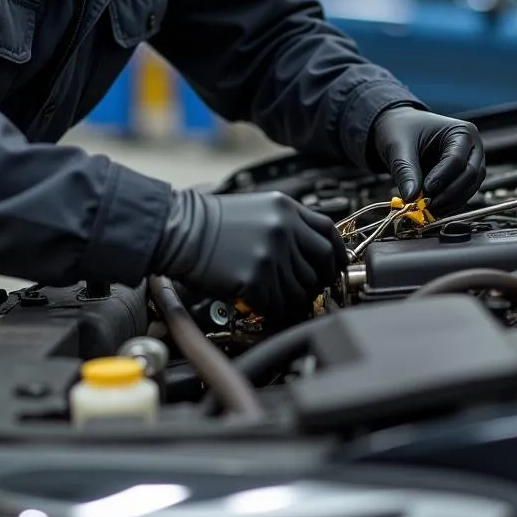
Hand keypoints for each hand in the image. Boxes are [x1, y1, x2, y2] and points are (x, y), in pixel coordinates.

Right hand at [150, 188, 347, 315]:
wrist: (179, 230)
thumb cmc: (210, 222)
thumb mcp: (258, 208)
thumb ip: (287, 225)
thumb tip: (310, 253)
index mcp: (286, 208)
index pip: (329, 232)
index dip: (336, 254)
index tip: (334, 267)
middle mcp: (284, 228)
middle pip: (322, 263)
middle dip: (318, 280)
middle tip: (307, 289)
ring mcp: (271, 254)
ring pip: (303, 288)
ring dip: (293, 297)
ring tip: (276, 296)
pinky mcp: (256, 279)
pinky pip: (280, 304)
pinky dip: (275, 309)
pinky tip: (262, 302)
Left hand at [370, 106, 484, 215]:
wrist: (398, 128)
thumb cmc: (401, 128)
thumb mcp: (398, 146)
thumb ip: (406, 170)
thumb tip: (411, 197)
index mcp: (462, 131)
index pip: (457, 159)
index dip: (442, 177)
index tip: (426, 189)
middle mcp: (472, 147)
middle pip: (470, 175)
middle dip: (449, 194)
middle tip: (427, 206)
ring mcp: (471, 163)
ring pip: (470, 188)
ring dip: (450, 202)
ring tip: (428, 210)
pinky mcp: (463, 177)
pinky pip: (463, 194)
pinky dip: (449, 204)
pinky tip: (432, 209)